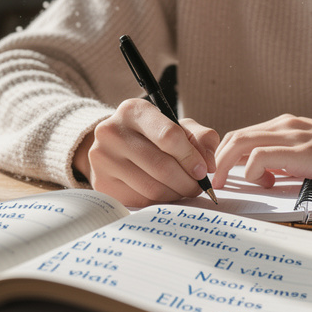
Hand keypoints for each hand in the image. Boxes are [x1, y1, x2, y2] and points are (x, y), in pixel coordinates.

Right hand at [74, 98, 219, 206]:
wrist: (114, 147)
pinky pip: (140, 199)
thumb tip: (209, 164)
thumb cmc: (153, 135)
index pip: (168, 136)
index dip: (191, 157)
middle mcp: (111, 131)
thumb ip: (201, 138)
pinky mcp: (102, 183)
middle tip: (198, 186)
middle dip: (187, 181)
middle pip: (162, 166)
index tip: (203, 170)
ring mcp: (102, 159)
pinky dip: (160, 201)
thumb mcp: (178, 127)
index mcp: (133, 110)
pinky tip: (165, 193)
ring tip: (184, 190)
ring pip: (152, 187)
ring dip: (176, 193)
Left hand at [212, 114, 311, 189]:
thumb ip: (286, 162)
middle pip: (235, 137)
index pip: (242, 136)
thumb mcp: (310, 157)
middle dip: (217, 160)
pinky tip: (261, 183)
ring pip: (242, 142)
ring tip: (222, 185)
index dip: (224, 156)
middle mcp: (286, 125)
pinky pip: (261, 155)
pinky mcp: (303, 151)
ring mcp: (294, 136)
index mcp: (286, 126)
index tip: (219, 176)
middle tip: (212, 183)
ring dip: (225, 165)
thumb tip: (262, 177)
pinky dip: (250, 170)